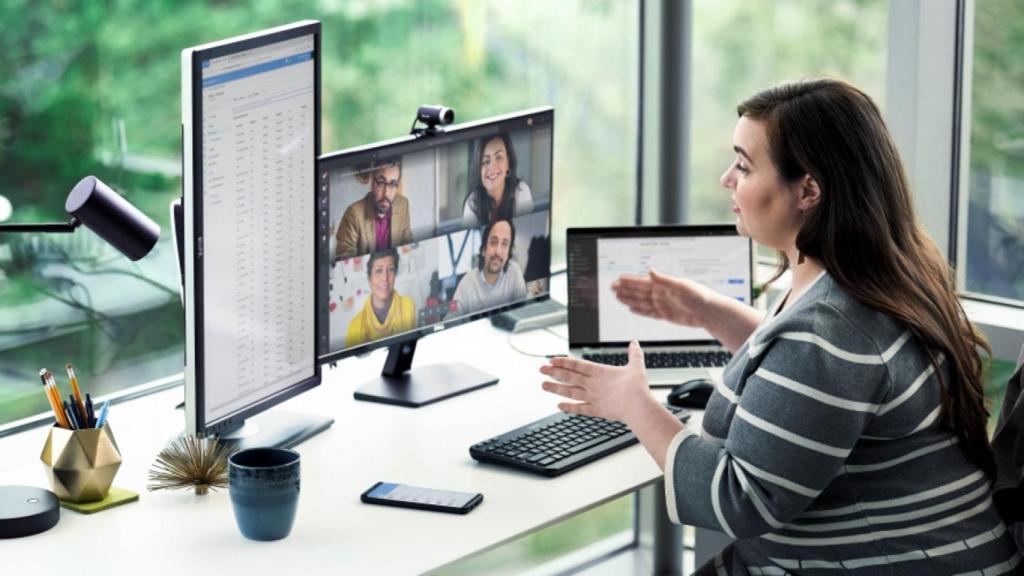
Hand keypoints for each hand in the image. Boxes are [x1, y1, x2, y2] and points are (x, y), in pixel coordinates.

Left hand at [540, 341, 658, 423]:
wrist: (638, 407)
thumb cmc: (637, 387)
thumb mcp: (636, 366)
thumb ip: (634, 354)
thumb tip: (635, 343)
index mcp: (600, 372)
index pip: (577, 364)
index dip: (563, 361)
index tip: (551, 360)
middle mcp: (592, 384)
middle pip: (569, 376)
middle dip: (554, 372)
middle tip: (541, 369)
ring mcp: (593, 397)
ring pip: (570, 391)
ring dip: (555, 388)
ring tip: (543, 385)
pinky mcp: (596, 410)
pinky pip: (579, 408)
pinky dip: (569, 407)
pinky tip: (559, 406)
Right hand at [611, 269, 715, 326]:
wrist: (710, 312)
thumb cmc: (699, 296)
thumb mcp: (681, 286)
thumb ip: (664, 280)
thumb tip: (650, 271)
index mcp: (663, 285)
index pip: (642, 283)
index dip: (630, 281)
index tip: (618, 279)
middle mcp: (661, 293)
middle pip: (639, 292)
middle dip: (625, 290)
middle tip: (612, 287)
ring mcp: (663, 304)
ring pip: (641, 302)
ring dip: (629, 299)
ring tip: (617, 297)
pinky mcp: (666, 315)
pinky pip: (649, 313)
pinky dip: (639, 310)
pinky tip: (631, 308)